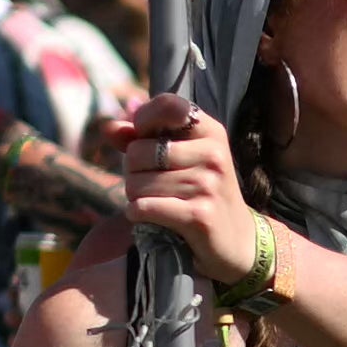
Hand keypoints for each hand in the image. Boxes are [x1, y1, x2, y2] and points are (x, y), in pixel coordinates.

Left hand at [101, 97, 258, 271]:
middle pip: (138, 152)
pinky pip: (144, 207)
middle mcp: (212, 154)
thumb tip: (109, 127)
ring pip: (137, 184)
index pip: (166, 105)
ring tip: (155, 202)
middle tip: (150, 183)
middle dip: (133, 171)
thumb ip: (144, 139)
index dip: (142, 121)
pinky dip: (137, 214)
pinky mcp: (199, 215)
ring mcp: (207, 185)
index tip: (144, 139)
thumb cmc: (201, 193)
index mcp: (210, 132)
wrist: (237, 240)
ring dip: (135, 197)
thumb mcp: (182, 159)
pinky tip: (149, 217)